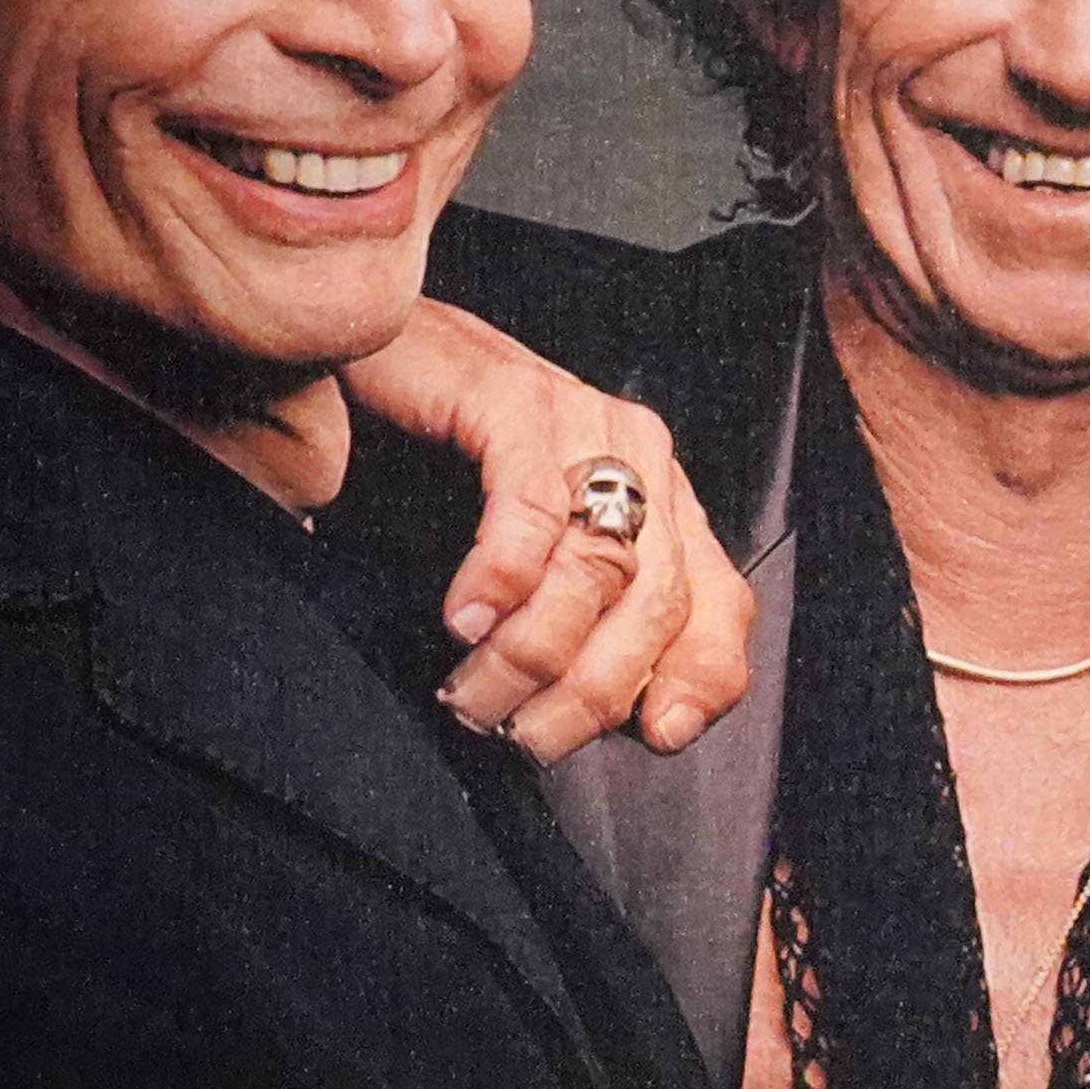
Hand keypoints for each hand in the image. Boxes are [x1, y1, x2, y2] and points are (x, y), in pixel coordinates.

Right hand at [345, 294, 757, 762]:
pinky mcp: (515, 396)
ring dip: (533, 650)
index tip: (659, 734)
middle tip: (523, 733)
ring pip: (600, 563)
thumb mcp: (530, 566)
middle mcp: (639, 456)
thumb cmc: (438, 462)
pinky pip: (532, 505)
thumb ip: (582, 627)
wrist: (369, 354)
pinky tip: (466, 617)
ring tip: (475, 693)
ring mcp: (583, 420)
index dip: (702, 676)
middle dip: (591, 690)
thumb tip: (617, 719)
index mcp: (659, 498)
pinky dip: (502, 577)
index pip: (720, 603)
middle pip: (658, 600)